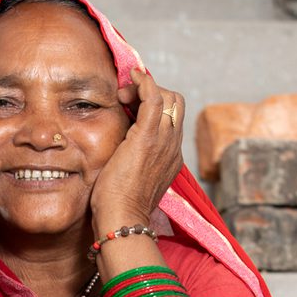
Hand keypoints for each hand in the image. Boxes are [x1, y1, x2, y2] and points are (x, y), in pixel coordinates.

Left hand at [89, 68, 183, 229]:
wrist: (122, 219)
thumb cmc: (119, 207)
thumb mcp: (132, 179)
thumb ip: (133, 161)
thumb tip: (120, 150)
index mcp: (171, 158)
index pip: (172, 120)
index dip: (153, 106)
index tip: (130, 107)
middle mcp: (173, 147)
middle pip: (176, 104)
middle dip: (153, 93)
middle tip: (126, 99)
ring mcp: (164, 141)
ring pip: (168, 98)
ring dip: (144, 89)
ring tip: (123, 95)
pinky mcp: (148, 137)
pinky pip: (154, 97)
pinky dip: (144, 82)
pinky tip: (132, 76)